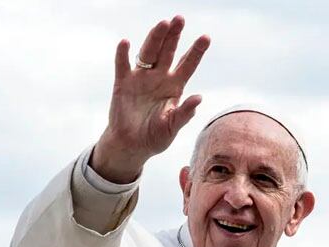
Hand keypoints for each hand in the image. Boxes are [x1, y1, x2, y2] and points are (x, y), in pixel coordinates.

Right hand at [92, 15, 210, 182]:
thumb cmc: (155, 137)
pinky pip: (123, 65)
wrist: (132, 145)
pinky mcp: (123, 83)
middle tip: (179, 19)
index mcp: (175, 87)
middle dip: (174, 35)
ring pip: (148, 53)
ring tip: (162, 24)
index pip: (188, 65)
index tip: (206, 37)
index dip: (196, 51)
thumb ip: (185, 113)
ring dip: (154, 38)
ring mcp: (141, 78)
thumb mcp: (172, 128)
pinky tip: (125, 43)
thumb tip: (199, 98)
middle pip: (168, 52)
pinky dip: (123, 54)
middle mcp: (159, 77)